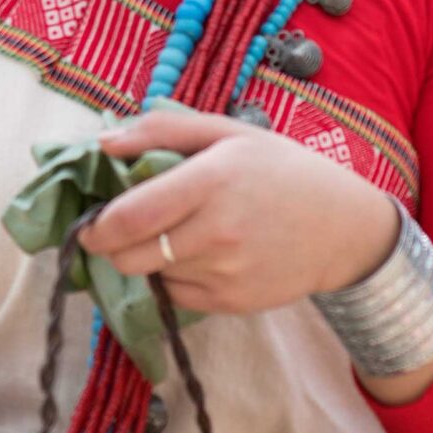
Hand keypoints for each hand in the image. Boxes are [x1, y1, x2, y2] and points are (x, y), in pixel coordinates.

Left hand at [80, 104, 398, 315]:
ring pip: (152, 276)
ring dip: (148, 260)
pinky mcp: (232, 303)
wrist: (342, 227)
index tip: (90, 224)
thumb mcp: (228, 133)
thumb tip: (104, 143)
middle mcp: (216, 231)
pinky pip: (177, 297)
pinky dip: (174, 280)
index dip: (97, 226)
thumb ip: (162, 130)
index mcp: (211, 181)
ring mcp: (225, 272)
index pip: (130, 216)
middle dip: (113, 248)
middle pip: (130, 256)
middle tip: (120, 233)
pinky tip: (198, 257)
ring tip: (174, 237)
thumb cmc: (282, 171)